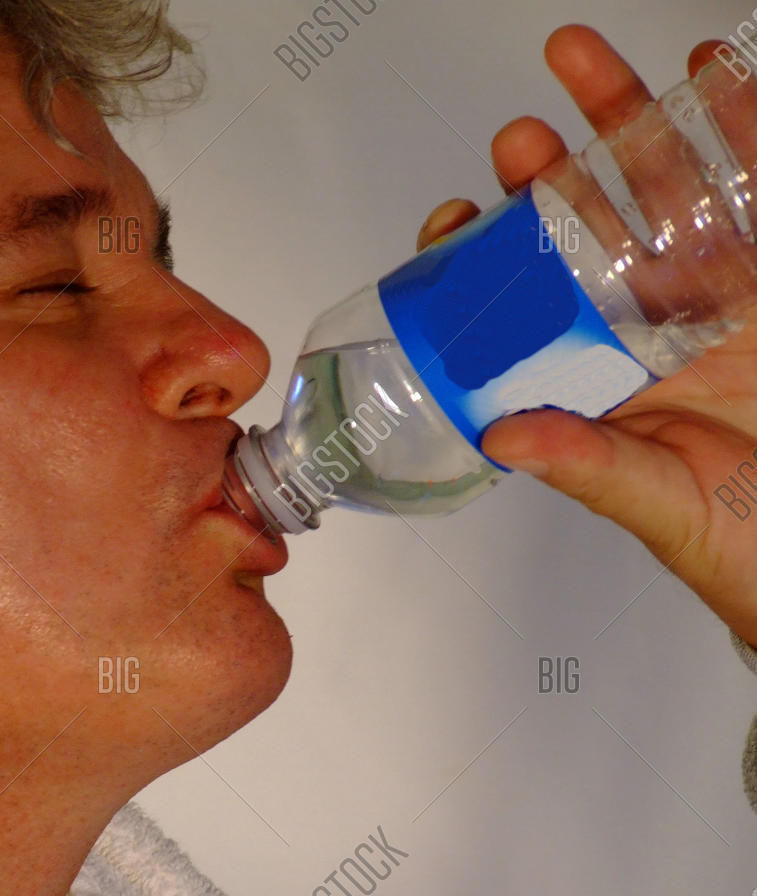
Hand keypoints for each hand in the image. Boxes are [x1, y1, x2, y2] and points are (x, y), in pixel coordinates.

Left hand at [417, 25, 756, 647]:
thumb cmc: (735, 541)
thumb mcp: (655, 507)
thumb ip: (587, 467)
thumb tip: (505, 437)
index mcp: (596, 379)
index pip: (525, 305)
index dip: (485, 261)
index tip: (454, 225)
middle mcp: (644, 326)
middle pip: (586, 231)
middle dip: (549, 176)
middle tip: (518, 141)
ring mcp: (712, 294)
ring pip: (663, 191)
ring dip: (629, 126)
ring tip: (589, 69)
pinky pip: (754, 192)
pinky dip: (737, 128)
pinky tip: (709, 78)